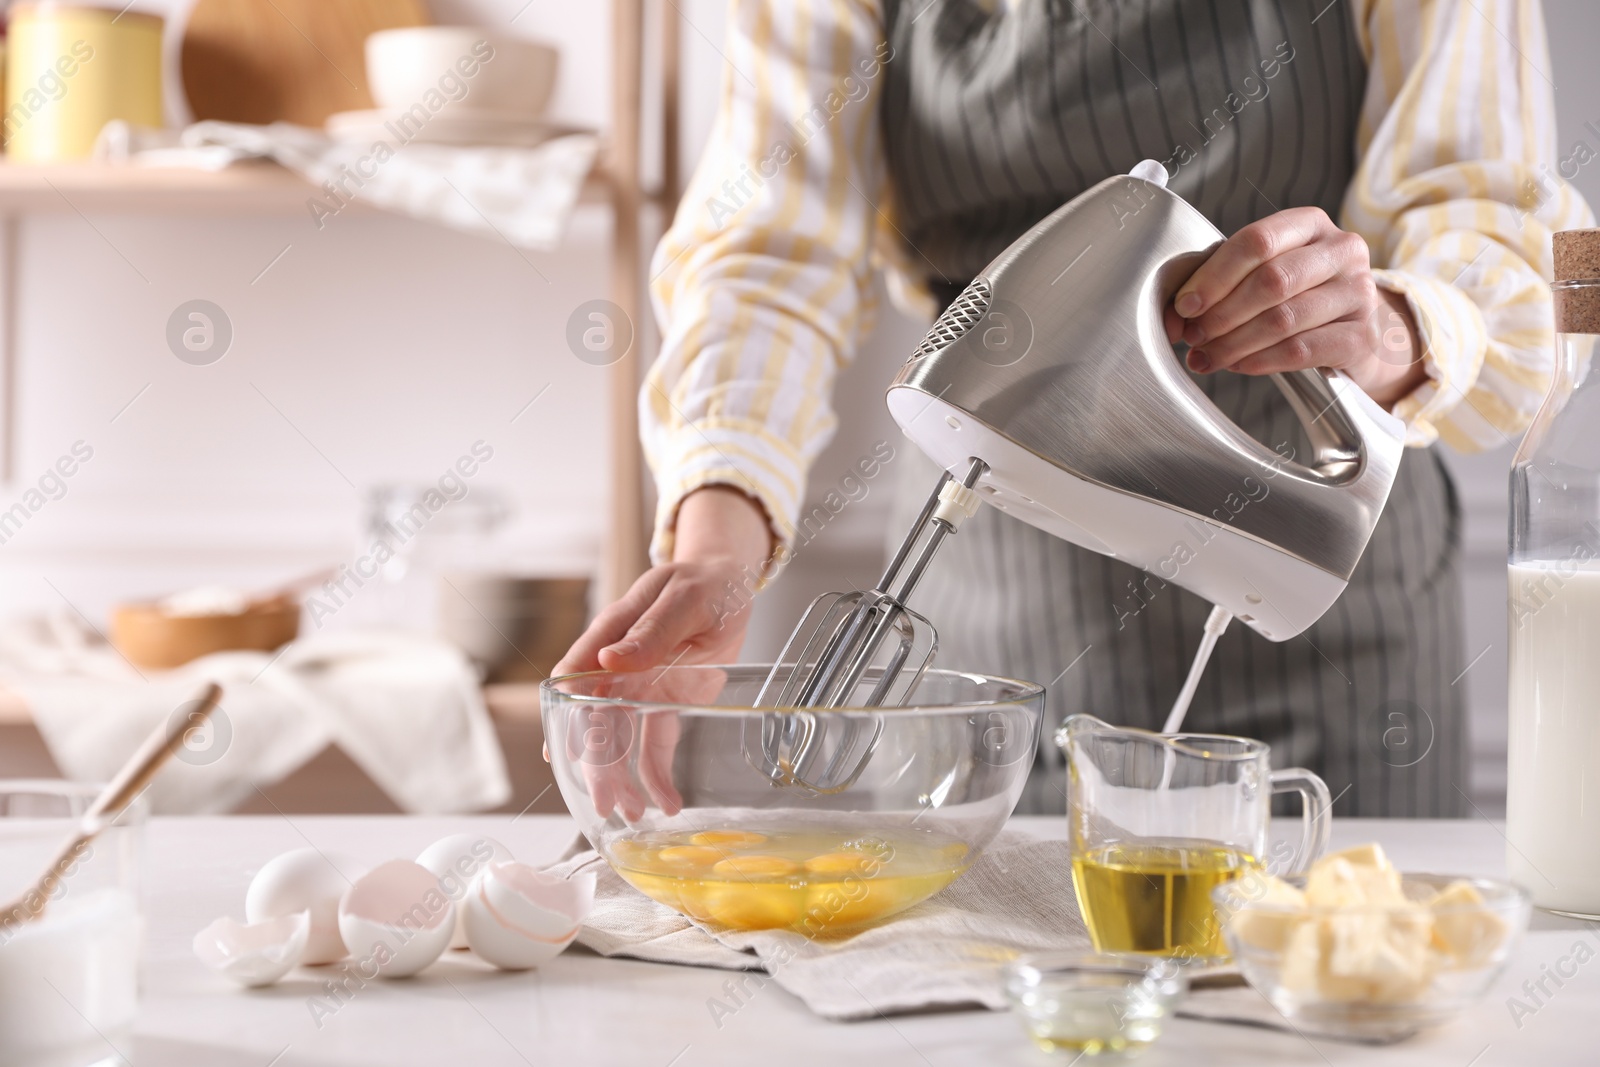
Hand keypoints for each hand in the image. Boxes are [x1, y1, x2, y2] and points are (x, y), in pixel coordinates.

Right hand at [550, 486, 773, 821]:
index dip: (566, 716)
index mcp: (613, 634)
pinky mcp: (665, 704)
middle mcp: (618, 666)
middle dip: (596, 764)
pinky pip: (654, 744)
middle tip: (606, 802)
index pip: (575, 679)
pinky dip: (656, 775)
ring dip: (622, 778)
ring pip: (620, 740)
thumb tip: (607, 661)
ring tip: (631, 814)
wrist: (730, 581)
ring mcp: (639, 688)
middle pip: (595, 720)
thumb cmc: (703, 582)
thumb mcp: (685, 600)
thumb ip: (650, 631)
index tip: (565, 754)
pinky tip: (665, 801)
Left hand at [1166, 207, 1427, 408]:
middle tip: (1194, 336)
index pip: (1257, 241)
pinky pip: (1301, 350)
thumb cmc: (1296, 295)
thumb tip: (1175, 314)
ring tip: (1207, 356)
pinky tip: (1238, 365)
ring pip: (1284, 319)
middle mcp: (1342, 250)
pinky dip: (1260, 360)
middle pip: (1272, 280)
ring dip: (1234, 342)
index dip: (1214, 276)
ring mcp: (1359, 293)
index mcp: (1310, 224)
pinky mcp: (1363, 336)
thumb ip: (1220, 283)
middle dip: (1222, 313)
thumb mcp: (1262, 274)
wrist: (1352, 329)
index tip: (1185, 305)